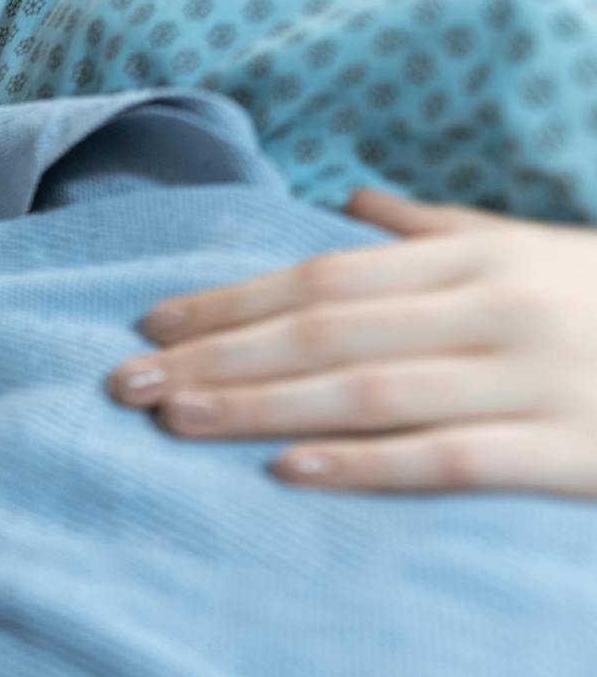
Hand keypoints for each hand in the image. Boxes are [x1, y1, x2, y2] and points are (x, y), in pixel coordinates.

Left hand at [107, 189, 596, 495]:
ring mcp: (537, 378)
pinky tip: (288, 473)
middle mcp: (500, 308)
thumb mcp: (541, 251)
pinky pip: (450, 459)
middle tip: (124, 384)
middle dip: (216, 356)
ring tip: (174, 420)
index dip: (231, 301)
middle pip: (327, 329)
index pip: (326, 274)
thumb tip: (354, 203)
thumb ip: (443, 233)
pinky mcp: (570, 452)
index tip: (149, 325)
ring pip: (369, 390)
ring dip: (260, 406)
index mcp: (482, 259)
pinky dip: (366, 466)